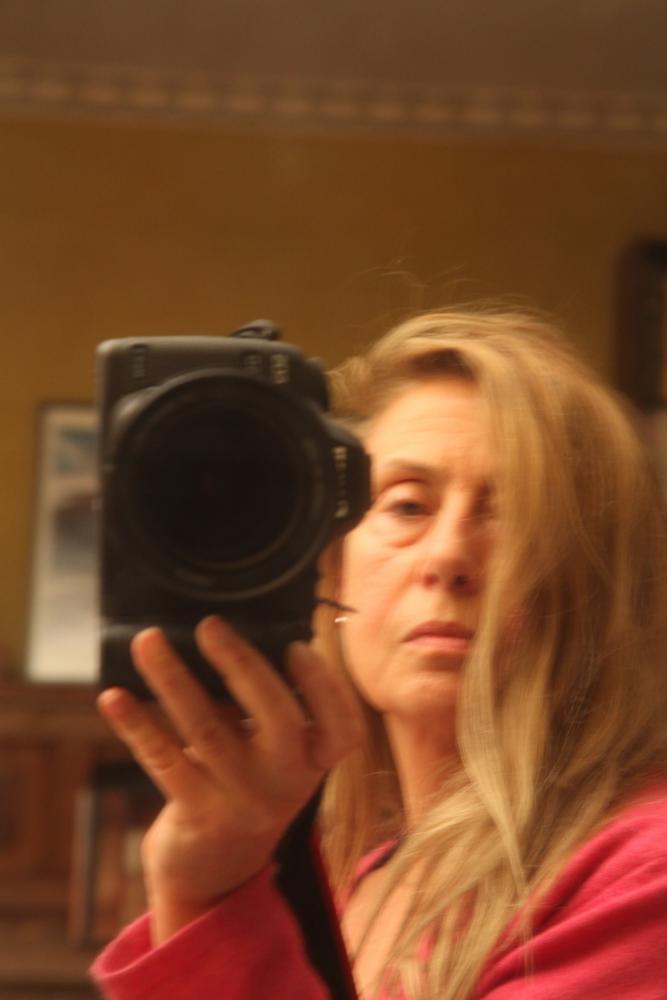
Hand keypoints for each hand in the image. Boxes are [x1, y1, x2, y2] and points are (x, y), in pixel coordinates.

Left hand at [97, 616, 362, 942]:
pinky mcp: (198, 817)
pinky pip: (164, 761)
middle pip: (278, 718)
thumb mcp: (273, 754)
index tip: (298, 646)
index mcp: (314, 761)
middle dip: (241, 665)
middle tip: (208, 625)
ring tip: (148, 641)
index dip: (326, 686)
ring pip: (208, 731)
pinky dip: (137, 724)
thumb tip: (225, 634)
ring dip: (173, 680)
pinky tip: (113, 697)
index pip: (343, 729)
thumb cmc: (245, 782)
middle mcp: (288, 783)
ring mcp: (244, 802)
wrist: (217, 871)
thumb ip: (263, 707)